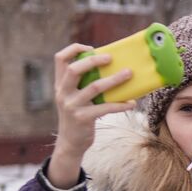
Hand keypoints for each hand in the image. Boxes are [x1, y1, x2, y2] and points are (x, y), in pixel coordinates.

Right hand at [48, 44, 134, 187]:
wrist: (71, 142)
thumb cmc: (79, 114)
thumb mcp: (74, 97)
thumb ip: (83, 83)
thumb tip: (111, 67)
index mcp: (60, 84)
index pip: (60, 59)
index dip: (74, 49)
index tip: (91, 48)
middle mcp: (63, 92)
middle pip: (75, 69)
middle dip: (94, 61)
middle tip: (111, 58)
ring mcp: (72, 105)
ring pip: (95, 87)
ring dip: (115, 79)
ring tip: (130, 74)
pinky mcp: (83, 118)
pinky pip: (106, 107)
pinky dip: (121, 104)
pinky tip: (132, 102)